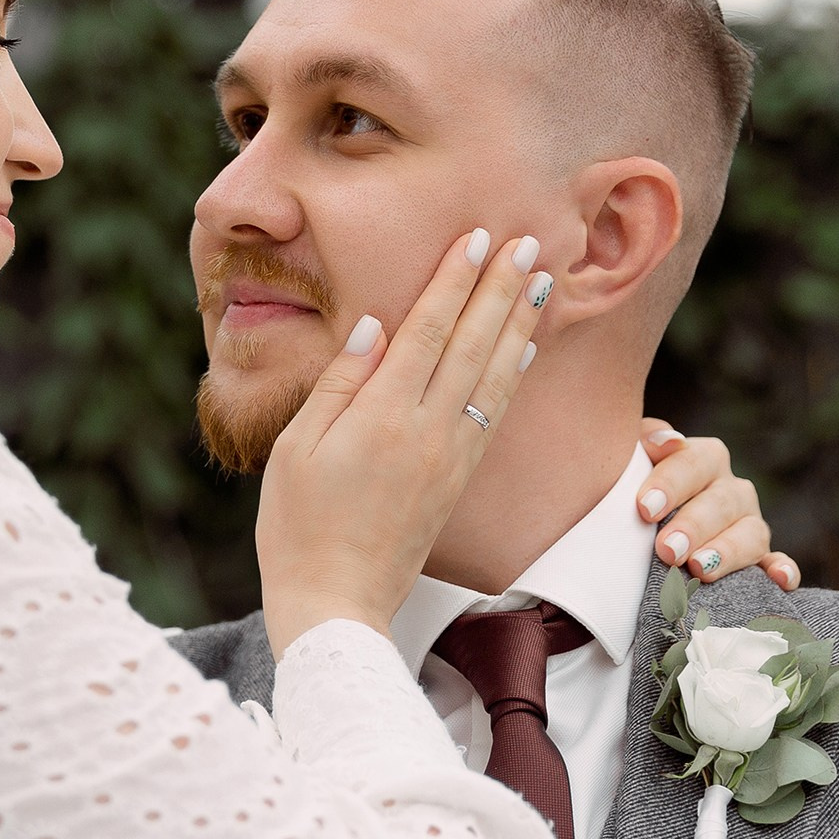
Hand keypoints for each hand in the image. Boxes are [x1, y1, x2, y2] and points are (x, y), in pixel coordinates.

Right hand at [258, 228, 549, 653]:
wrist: (337, 600)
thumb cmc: (298, 525)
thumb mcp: (297, 448)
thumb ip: (339, 384)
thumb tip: (375, 327)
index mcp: (382, 416)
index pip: (427, 330)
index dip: (454, 280)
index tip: (475, 238)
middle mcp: (427, 430)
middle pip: (473, 343)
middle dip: (500, 288)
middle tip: (525, 241)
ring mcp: (450, 456)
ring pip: (494, 374)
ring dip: (519, 322)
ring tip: (540, 279)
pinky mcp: (458, 479)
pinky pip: (495, 413)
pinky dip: (513, 374)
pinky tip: (525, 349)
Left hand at [634, 420, 799, 589]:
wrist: (637, 529)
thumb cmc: (627, 493)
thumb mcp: (630, 463)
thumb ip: (643, 442)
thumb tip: (667, 440)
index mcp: (702, 460)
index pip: (694, 461)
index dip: (670, 482)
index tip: (644, 507)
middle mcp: (731, 490)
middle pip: (722, 501)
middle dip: (693, 525)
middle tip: (666, 549)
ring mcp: (748, 525)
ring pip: (751, 534)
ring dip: (727, 551)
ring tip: (698, 568)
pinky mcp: (760, 559)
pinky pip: (777, 563)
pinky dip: (782, 570)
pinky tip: (779, 580)